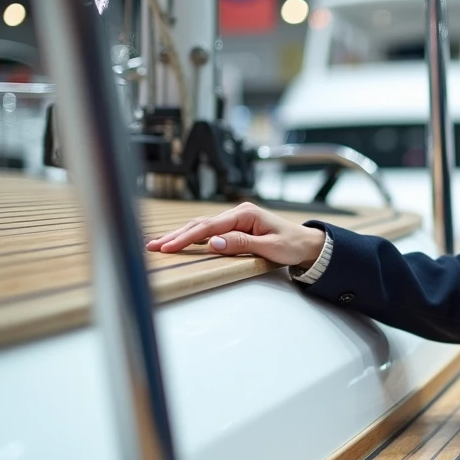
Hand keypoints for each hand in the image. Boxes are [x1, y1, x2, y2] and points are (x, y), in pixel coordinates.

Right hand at [145, 202, 326, 267]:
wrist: (307, 244)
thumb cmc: (292, 245)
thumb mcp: (270, 246)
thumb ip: (241, 243)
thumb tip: (213, 243)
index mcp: (245, 214)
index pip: (209, 227)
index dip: (186, 238)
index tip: (168, 247)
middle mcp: (238, 213)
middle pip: (200, 224)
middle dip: (175, 235)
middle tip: (152, 246)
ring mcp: (236, 219)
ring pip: (202, 227)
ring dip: (180, 235)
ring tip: (158, 244)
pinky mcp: (235, 227)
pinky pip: (209, 231)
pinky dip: (192, 236)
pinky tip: (178, 241)